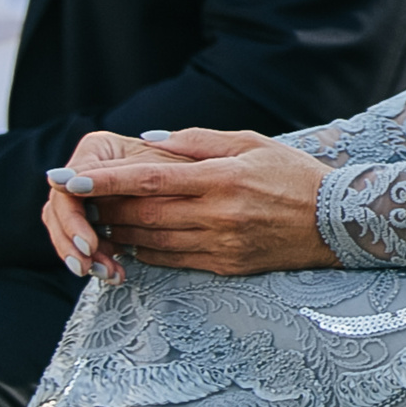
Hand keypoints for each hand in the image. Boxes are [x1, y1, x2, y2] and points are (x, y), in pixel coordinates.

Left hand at [49, 128, 338, 278]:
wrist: (335, 221)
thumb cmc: (293, 174)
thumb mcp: (253, 142)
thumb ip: (200, 140)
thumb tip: (152, 140)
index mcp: (223, 178)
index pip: (150, 180)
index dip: (106, 181)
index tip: (70, 180)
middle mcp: (217, 214)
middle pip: (141, 214)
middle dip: (103, 207)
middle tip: (79, 198)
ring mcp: (220, 243)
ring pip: (150, 241)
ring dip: (119, 231)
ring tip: (101, 218)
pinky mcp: (224, 266)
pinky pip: (170, 260)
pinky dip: (144, 250)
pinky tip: (134, 239)